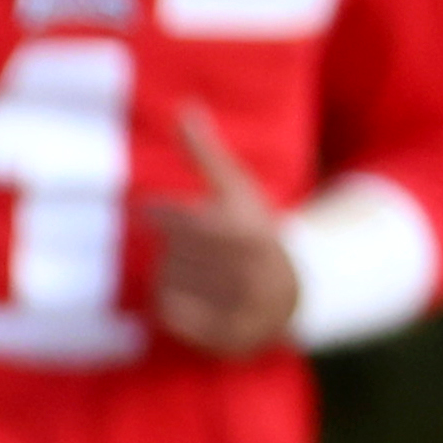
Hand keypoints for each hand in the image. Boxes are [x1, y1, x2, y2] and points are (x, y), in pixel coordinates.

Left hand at [140, 108, 298, 355]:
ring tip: (206, 272)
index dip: (159, 214)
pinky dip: (170, 303)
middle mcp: (246, 271)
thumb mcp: (235, 188)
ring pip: (165, 280)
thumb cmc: (253, 230)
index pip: (175, 219)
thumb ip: (205, 153)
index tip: (151, 210)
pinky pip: (167, 314)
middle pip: (168, 252)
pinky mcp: (227, 335)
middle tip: (203, 251)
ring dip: (174, 274)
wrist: (291, 291)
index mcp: (247, 231)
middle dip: (177, 248)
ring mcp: (239, 307)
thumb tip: (185, 107)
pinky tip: (196, 295)